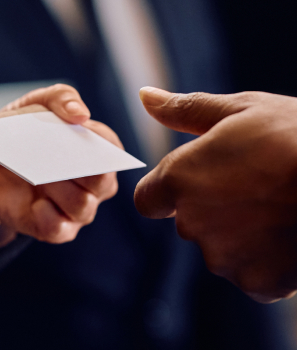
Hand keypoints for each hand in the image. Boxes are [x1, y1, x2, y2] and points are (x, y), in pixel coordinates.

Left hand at [0, 84, 120, 246]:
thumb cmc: (19, 134)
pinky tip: (35, 203)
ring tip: (36, 177)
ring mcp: (74, 207)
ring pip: (83, 206)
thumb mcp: (36, 105)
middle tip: (54, 157)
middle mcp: (90, 182)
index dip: (99, 145)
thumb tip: (81, 114)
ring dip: (59, 190)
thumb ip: (62, 98)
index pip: (112, 150)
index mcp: (93, 151)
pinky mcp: (53, 227)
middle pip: (103, 182)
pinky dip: (48, 217)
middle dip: (81, 170)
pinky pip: (60, 230)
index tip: (77, 134)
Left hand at [134, 87, 296, 302]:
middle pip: (186, 222)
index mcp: (178, 180)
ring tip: (273, 206)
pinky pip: (248, 271)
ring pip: (218, 247)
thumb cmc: (295, 136)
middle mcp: (191, 223)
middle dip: (208, 207)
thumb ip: (183, 109)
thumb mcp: (238, 109)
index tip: (189, 182)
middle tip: (250, 185)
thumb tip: (145, 96)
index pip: (147, 199)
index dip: (164, 192)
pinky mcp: (256, 282)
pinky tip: (286, 234)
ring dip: (236, 233)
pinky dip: (262, 258)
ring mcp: (224, 257)